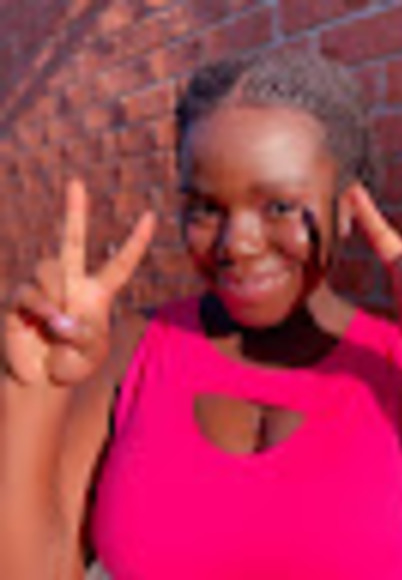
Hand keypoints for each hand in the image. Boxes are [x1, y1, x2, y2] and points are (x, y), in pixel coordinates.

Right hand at [3, 180, 155, 386]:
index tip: (150, 215)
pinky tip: (40, 334)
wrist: (41, 382)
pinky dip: (39, 314)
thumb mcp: (90, 354)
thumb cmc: (73, 365)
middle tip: (76, 181)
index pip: (121, 263)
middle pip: (72, 241)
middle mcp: (70, 283)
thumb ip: (84, 336)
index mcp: (98, 293)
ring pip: (49, 268)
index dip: (136, 241)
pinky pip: (28, 294)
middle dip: (74, 211)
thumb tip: (60, 316)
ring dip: (56, 297)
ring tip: (57, 327)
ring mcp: (43, 289)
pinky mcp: (18, 300)